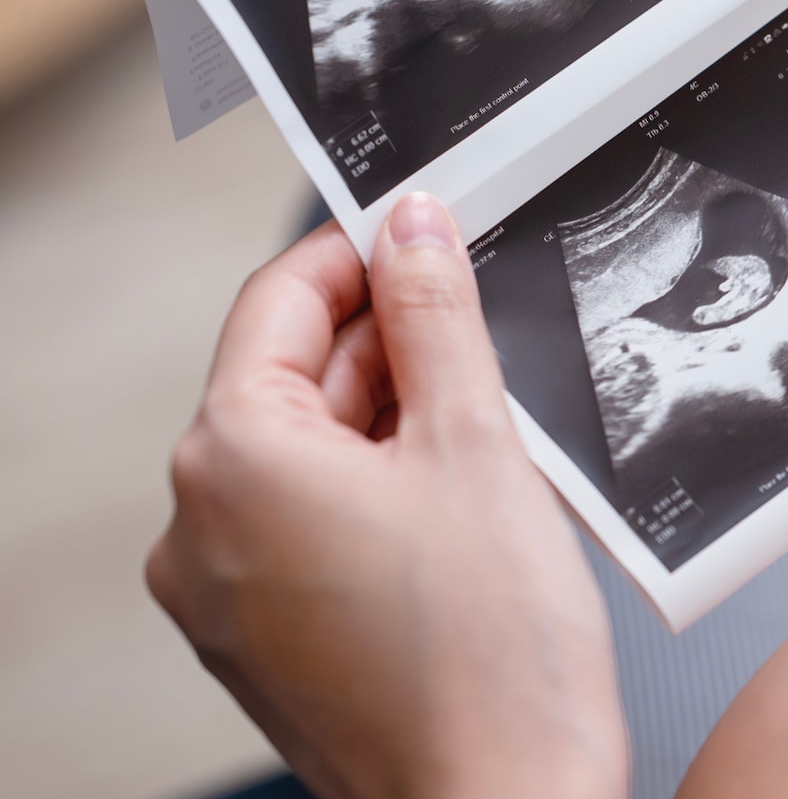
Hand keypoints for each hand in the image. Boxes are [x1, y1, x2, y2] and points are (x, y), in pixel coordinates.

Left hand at [146, 195, 626, 798]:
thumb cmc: (490, 654)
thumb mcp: (476, 442)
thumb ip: (438, 314)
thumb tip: (416, 224)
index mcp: (230, 458)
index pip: (279, 297)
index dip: (364, 249)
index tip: (431, 227)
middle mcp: (198, 524)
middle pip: (293, 377)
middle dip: (393, 343)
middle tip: (493, 326)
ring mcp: (222, 593)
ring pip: (310, 453)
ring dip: (397, 419)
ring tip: (497, 433)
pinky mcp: (264, 640)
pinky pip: (313, 524)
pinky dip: (383, 491)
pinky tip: (470, 503)